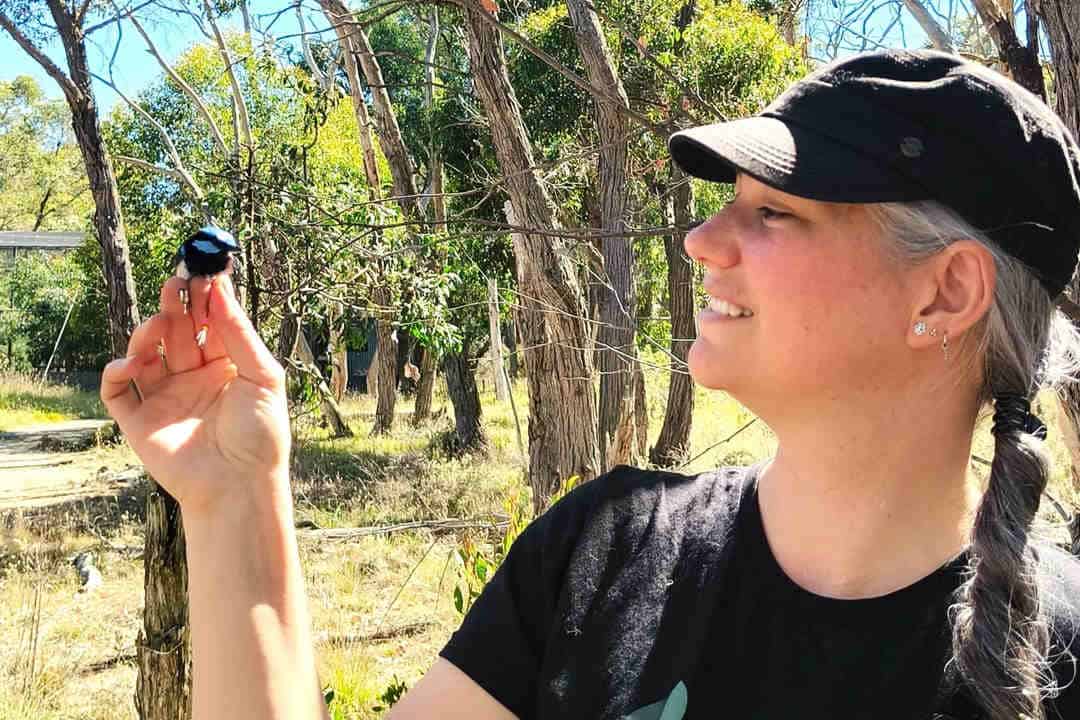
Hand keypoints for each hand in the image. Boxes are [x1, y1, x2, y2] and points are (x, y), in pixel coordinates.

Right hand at [101, 273, 290, 513]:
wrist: (239, 485)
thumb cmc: (261, 434)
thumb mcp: (263, 375)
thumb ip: (240, 334)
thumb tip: (221, 289)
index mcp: (226, 367)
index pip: (210, 323)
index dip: (205, 298)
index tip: (203, 271)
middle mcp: (194, 379)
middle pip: (177, 332)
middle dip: (175, 305)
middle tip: (175, 282)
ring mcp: (165, 398)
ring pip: (145, 354)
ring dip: (147, 333)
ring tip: (161, 322)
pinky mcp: (140, 421)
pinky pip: (118, 391)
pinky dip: (116, 372)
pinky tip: (131, 362)